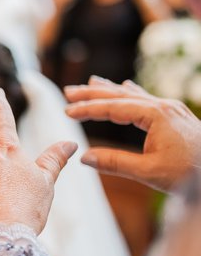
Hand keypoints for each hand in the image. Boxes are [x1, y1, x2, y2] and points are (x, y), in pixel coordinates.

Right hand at [65, 77, 200, 191]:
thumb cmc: (191, 173)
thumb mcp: (149, 172)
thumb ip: (115, 162)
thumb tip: (84, 157)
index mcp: (156, 116)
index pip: (113, 107)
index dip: (88, 109)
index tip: (67, 111)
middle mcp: (163, 107)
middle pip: (121, 95)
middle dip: (93, 93)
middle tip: (69, 92)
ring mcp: (171, 109)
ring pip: (134, 94)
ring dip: (109, 90)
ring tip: (91, 83)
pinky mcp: (176, 116)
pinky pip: (146, 98)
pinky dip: (130, 93)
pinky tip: (126, 87)